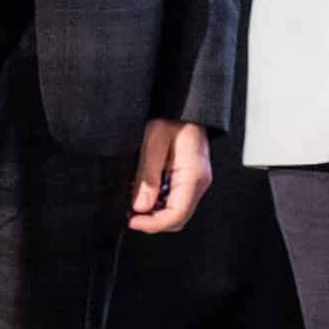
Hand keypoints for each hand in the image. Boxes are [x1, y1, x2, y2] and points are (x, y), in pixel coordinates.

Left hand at [129, 118, 212, 234]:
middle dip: (152, 220)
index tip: (131, 221)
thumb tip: (140, 207)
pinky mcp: (189, 178)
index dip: (152, 224)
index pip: (176, 215)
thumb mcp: (153, 143)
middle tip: (129, 212)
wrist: (184, 104)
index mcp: (194, 176)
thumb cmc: (173, 117)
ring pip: (175, 210)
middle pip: (176, 217)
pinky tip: (143, 189)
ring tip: (133, 197)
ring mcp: (195, 181)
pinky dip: (157, 199)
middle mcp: (199, 183)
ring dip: (153, 210)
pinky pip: (174, 198)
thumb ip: (147, 177)